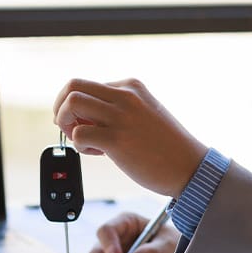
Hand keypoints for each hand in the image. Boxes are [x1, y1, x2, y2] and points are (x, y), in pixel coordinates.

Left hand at [53, 78, 207, 197]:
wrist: (190, 167)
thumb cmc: (166, 146)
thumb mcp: (143, 113)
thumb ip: (116, 109)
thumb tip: (81, 116)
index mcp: (131, 86)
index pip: (86, 84)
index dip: (78, 107)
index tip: (87, 124)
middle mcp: (125, 96)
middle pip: (72, 86)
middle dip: (61, 108)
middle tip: (71, 128)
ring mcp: (121, 116)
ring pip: (71, 102)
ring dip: (66, 123)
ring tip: (83, 139)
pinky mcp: (117, 140)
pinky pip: (79, 134)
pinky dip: (79, 145)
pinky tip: (98, 153)